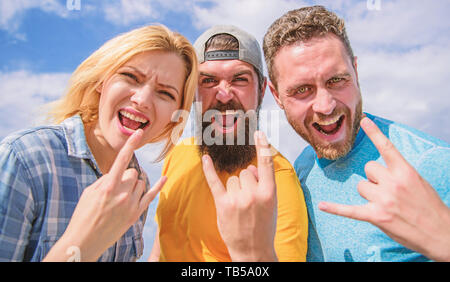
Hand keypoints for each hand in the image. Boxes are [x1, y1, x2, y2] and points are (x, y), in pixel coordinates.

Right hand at [44, 129, 165, 260]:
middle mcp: (122, 194)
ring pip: (140, 183)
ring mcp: (130, 205)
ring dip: (133, 185)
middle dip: (126, 176)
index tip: (139, 133)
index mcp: (108, 187)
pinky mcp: (135, 214)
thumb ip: (106, 179)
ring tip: (119, 197)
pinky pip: (150, 196)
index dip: (131, 145)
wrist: (84, 241)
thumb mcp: (90, 192)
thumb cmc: (83, 215)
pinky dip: (158, 186)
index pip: (122, 160)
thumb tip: (118, 173)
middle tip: (115, 188)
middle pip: (133, 173)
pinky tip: (165, 178)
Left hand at [202, 131, 277, 261]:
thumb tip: (251, 168)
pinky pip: (214, 182)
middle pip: (245, 172)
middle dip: (246, 183)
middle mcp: (253, 193)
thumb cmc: (264, 226)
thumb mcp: (271, 205)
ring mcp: (237, 199)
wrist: (253, 250)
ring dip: (234, 189)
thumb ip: (263, 184)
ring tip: (239, 207)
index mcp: (269, 192)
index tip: (258, 132)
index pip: (266, 163)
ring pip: (232, 179)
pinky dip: (208, 170)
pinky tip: (205, 158)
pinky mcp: (222, 205)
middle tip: (248, 202)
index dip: (263, 146)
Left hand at [319, 117, 449, 260]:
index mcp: (405, 171)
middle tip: (389, 191)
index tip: (364, 120)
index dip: (374, 132)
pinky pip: (350, 210)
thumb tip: (380, 168)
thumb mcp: (418, 181)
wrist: (440, 233)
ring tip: (386, 204)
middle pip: (369, 169)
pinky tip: (322, 205)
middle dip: (375, 177)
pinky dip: (335, 208)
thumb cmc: (429, 206)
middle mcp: (393, 183)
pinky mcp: (376, 216)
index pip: (386, 147)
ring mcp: (383, 200)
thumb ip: (399, 172)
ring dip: (369, 194)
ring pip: (361, 186)